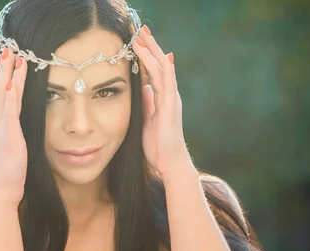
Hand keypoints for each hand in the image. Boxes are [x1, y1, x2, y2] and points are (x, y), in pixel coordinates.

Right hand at [0, 48, 27, 208]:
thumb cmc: (8, 178)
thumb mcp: (13, 153)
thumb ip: (14, 140)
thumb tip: (20, 134)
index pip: (0, 98)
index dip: (4, 79)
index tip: (9, 62)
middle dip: (4, 70)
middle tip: (8, 49)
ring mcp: (1, 131)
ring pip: (2, 97)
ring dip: (7, 76)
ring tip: (12, 56)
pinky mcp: (8, 138)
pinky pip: (8, 113)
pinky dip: (9, 96)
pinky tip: (11, 82)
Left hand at [132, 26, 192, 181]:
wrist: (169, 163)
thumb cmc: (158, 146)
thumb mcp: (147, 120)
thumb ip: (147, 103)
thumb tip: (143, 88)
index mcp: (162, 98)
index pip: (154, 71)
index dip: (146, 54)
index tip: (137, 40)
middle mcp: (169, 95)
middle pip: (160, 64)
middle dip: (150, 46)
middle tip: (140, 29)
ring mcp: (172, 99)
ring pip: (163, 68)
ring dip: (152, 51)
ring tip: (141, 36)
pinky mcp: (171, 106)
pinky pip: (168, 82)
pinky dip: (162, 67)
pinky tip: (158, 55)